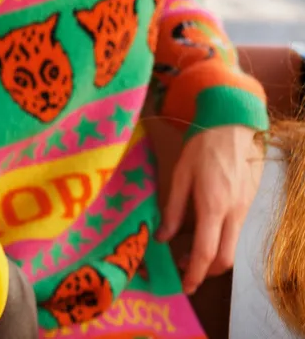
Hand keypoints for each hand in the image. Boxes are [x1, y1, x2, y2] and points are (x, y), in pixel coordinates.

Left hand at [158, 124, 264, 291]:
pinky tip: (203, 234)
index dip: (194, 272)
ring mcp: (245, 209)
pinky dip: (221, 241)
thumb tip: (163, 237)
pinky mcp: (249, 204)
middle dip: (204, 272)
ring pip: (232, 247)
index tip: (184, 285)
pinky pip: (236, 232)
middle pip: (224, 258)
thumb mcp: (180, 174)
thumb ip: (173, 209)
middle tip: (184, 274)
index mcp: (213, 206)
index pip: (206, 251)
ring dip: (212, 258)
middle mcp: (234, 213)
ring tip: (187, 254)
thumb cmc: (202, 146)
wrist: (234, 126)